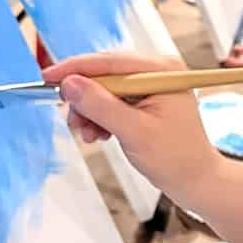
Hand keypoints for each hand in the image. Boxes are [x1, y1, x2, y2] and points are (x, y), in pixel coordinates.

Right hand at [41, 52, 219, 200]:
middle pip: (105, 74)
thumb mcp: (134, 132)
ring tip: (90, 136)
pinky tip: (100, 135)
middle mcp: (157, 72)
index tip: (47, 77)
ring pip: (104, 90)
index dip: (75, 68)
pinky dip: (100, 118)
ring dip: (91, 112)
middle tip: (73, 121)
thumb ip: (101, 106)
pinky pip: (112, 102)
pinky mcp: (145, 101)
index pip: (109, 62)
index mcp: (162, 71)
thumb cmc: (176, 158)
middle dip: (84, 98)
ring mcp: (151, 86)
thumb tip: (70, 84)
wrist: (195, 180)